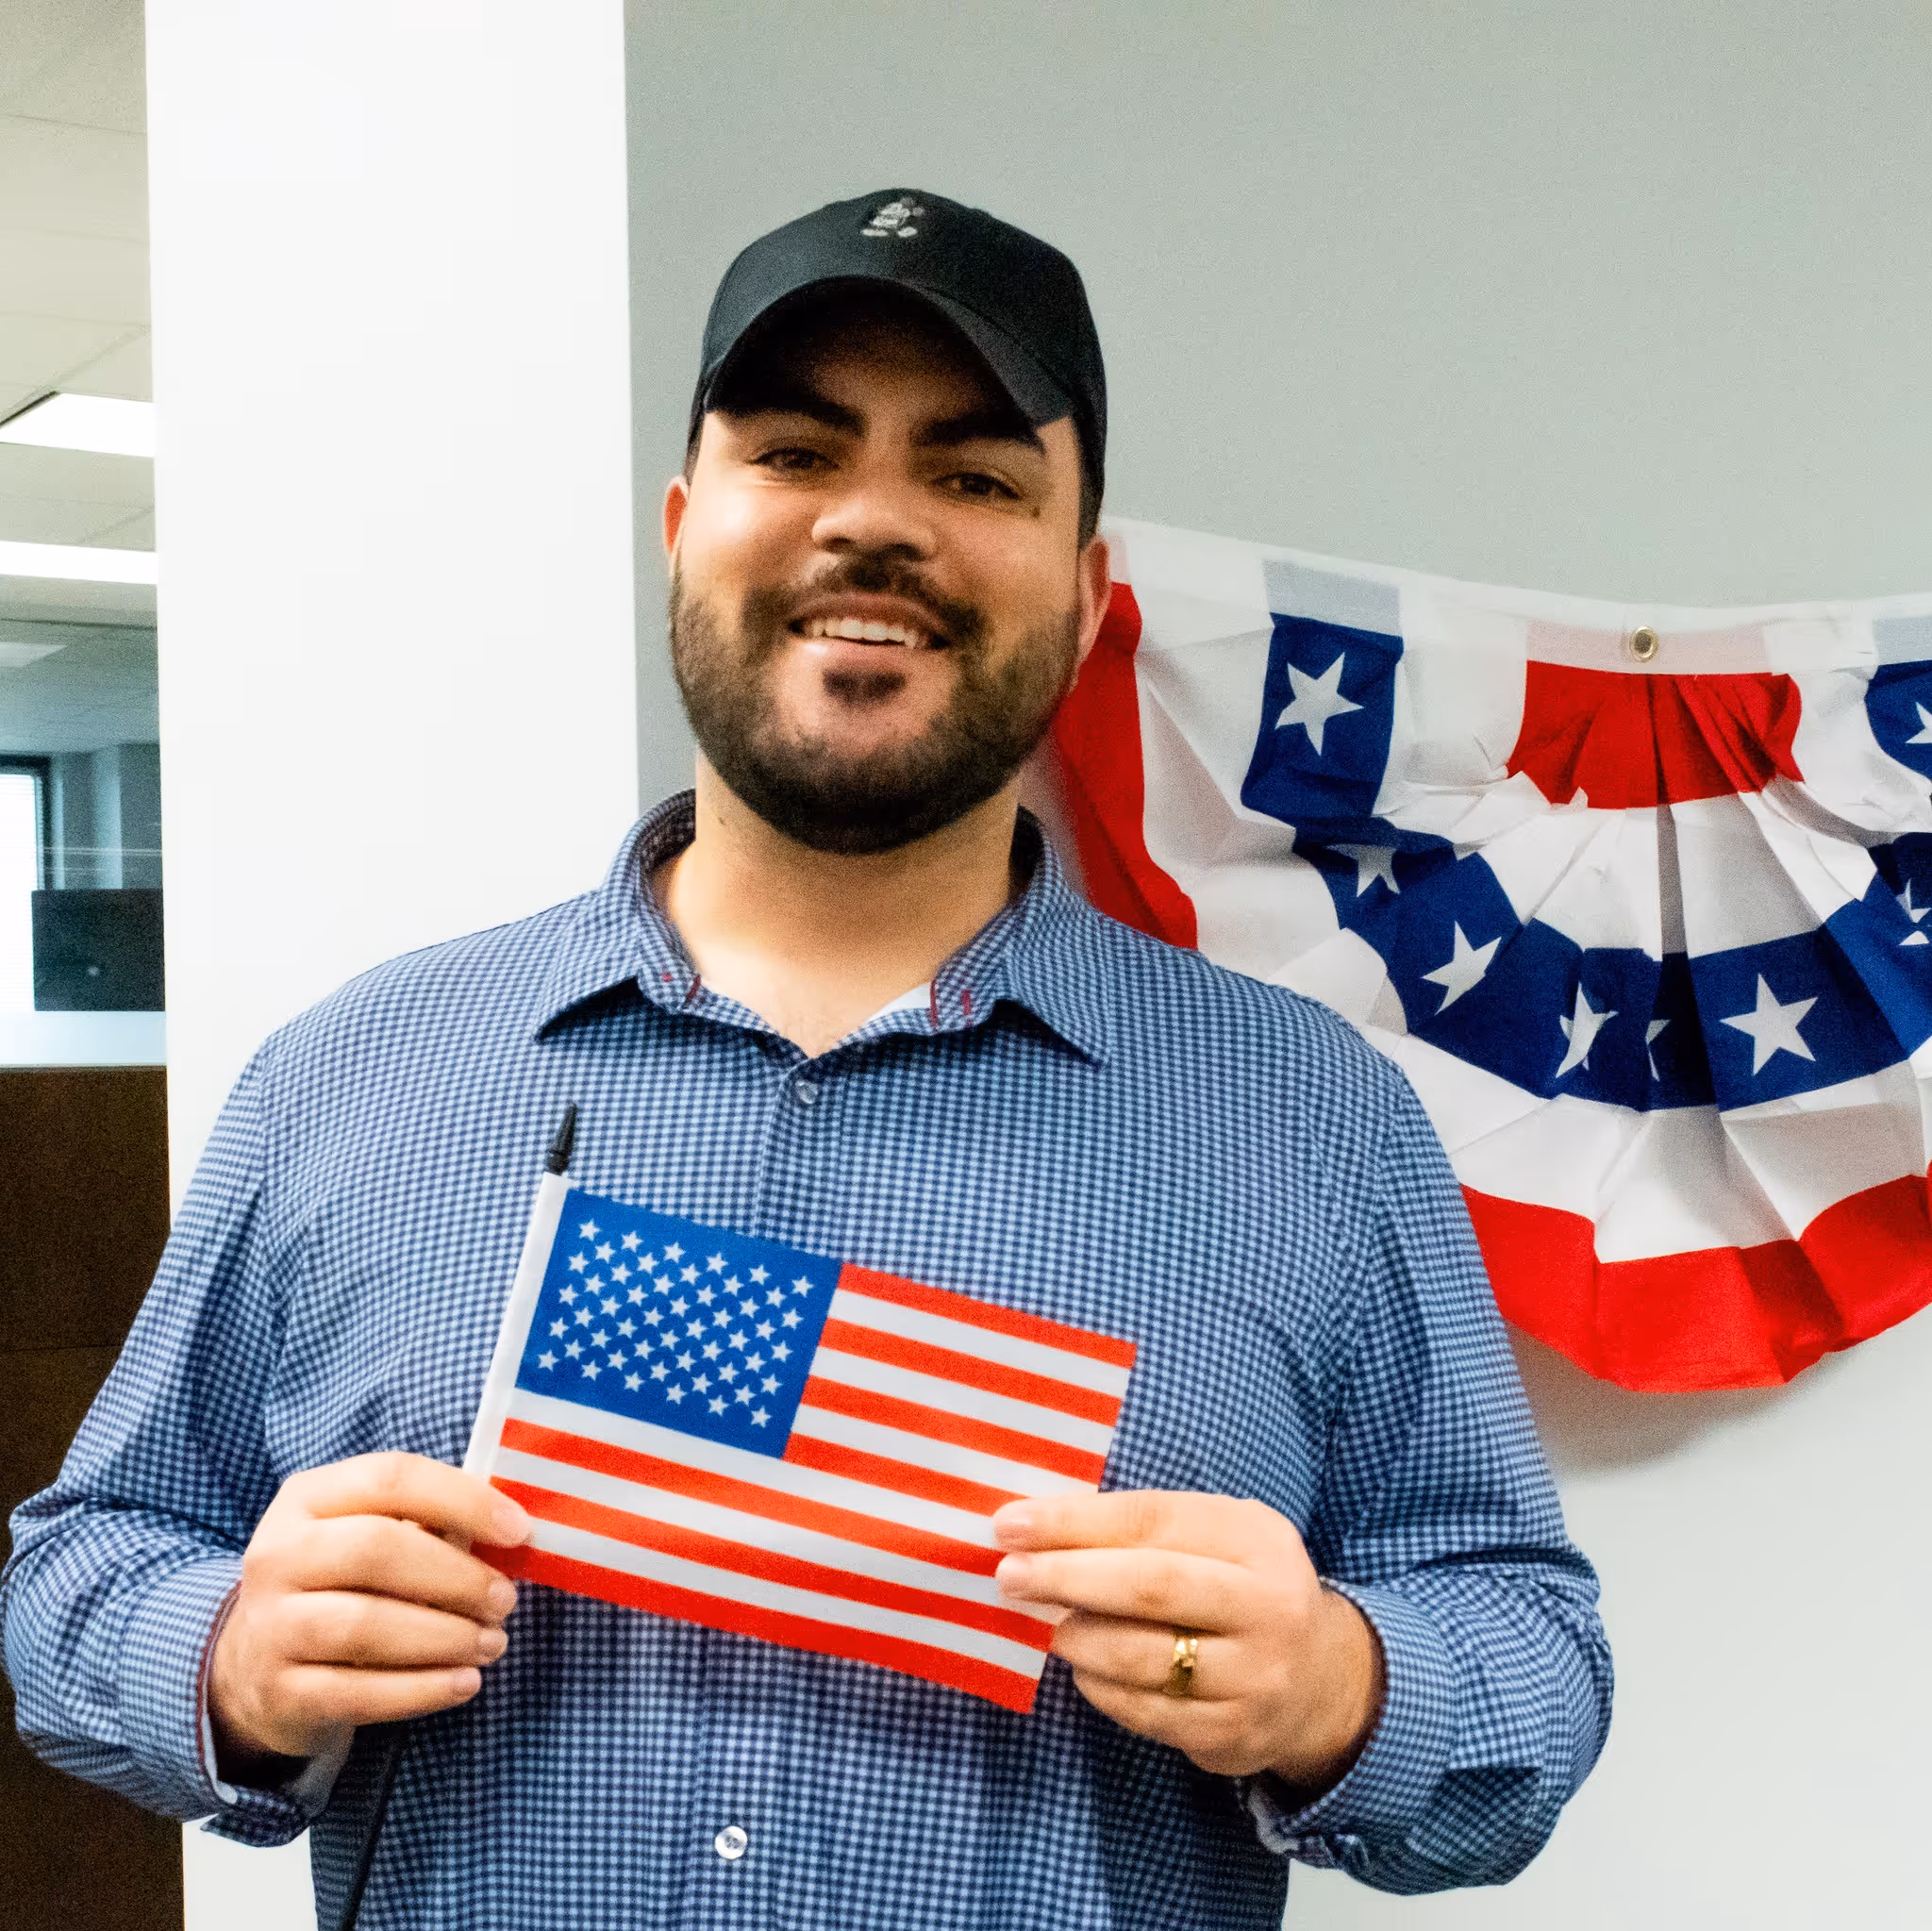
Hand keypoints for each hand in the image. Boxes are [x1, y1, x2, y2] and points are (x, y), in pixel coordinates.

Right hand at [208, 1452, 531, 1775]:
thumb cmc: (340, 1584)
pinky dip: (422, 1690)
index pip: (391, 1478)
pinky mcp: (278, 1692)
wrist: (254, 1664)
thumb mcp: (367, 1535)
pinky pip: (358, 1693)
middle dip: (457, 1576)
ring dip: (445, 1637)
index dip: (463, 1499)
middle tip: (505, 1600)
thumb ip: (428, 1524)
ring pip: (366, 1625)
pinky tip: (464, 1684)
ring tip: (492, 1643)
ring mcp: (270, 1625)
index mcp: (308, 1498)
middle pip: (376, 1550)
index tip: (519, 1530)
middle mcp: (278, 1555)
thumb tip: (510, 1535)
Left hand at [992, 1491, 1382, 1788]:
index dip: (1074, 1521)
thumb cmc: (1238, 1588)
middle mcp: (1266, 1605)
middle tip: (1010, 1576)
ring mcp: (1255, 1677)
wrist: (1318, 1679)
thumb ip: (1143, 1528)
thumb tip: (1038, 1526)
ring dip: (1078, 1638)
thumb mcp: (1214, 1536)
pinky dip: (1102, 1688)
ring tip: (1044, 1624)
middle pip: (1150, 1586)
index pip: (1150, 1520)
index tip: (1010, 1524)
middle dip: (1067, 1577)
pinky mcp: (1234, 1734)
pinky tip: (1083, 1667)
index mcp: (1255, 1538)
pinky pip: (1148, 1712)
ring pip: (1145, 1657)